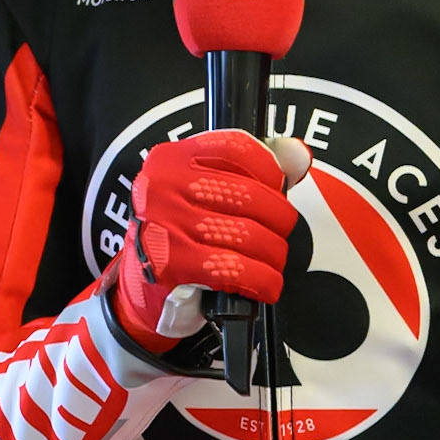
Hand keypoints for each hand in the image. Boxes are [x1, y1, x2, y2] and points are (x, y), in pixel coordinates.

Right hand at [109, 130, 308, 351]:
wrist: (142, 291)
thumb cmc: (182, 237)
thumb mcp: (209, 194)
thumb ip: (255, 169)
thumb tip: (298, 154)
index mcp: (172, 160)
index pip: (236, 148)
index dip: (269, 170)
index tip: (277, 189)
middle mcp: (162, 186)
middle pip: (248, 194)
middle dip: (277, 220)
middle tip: (278, 234)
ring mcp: (164, 225)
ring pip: (247, 235)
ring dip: (272, 255)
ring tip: (271, 262)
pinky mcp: (171, 265)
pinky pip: (237, 269)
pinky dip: (262, 280)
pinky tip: (265, 285)